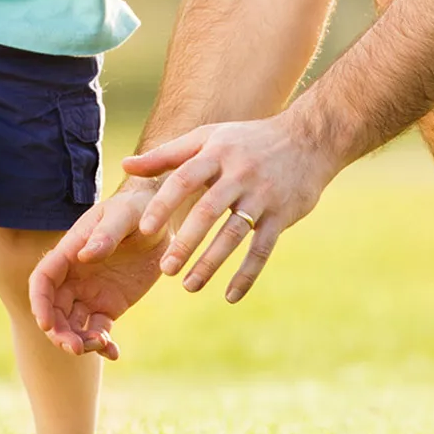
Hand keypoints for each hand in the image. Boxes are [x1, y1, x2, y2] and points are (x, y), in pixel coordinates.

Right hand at [28, 177, 168, 357]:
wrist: (160, 222)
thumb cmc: (136, 210)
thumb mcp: (124, 215)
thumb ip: (105, 234)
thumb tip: (84, 255)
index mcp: (70, 251)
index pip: (43, 279)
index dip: (39, 302)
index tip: (45, 324)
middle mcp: (74, 275)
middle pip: (53, 308)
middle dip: (57, 331)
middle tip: (76, 348)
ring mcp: (90, 292)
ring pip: (72, 324)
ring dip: (78, 341)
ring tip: (102, 346)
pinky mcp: (109, 305)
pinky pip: (98, 330)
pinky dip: (102, 345)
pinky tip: (113, 352)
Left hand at [125, 110, 337, 302]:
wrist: (308, 140)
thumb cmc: (245, 140)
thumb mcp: (206, 138)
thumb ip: (165, 155)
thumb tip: (125, 166)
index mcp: (215, 154)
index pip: (183, 180)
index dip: (163, 204)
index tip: (144, 230)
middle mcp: (238, 175)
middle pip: (207, 211)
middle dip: (185, 242)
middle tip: (165, 269)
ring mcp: (262, 196)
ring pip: (233, 234)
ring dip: (211, 263)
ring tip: (189, 285)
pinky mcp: (282, 216)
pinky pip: (262, 249)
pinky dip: (247, 274)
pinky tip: (230, 296)